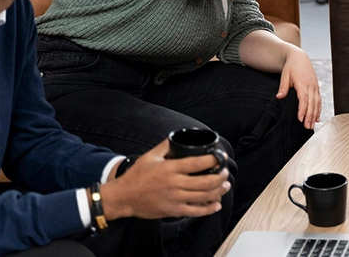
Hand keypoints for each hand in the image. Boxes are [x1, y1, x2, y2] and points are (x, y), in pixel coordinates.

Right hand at [100, 140, 231, 220]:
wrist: (123, 197)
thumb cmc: (136, 176)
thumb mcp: (150, 156)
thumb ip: (166, 145)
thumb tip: (177, 137)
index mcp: (171, 169)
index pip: (198, 163)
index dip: (213, 159)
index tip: (221, 157)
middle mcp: (175, 184)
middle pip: (206, 181)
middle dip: (221, 177)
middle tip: (226, 173)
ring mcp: (175, 199)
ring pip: (204, 196)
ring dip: (219, 191)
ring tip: (225, 186)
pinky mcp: (174, 211)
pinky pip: (196, 211)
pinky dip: (209, 208)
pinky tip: (216, 204)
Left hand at [276, 46, 321, 128]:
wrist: (300, 58)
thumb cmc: (291, 67)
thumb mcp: (285, 75)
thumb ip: (283, 87)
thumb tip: (279, 97)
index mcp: (303, 83)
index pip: (304, 99)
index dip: (303, 109)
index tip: (301, 119)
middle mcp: (311, 85)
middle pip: (312, 103)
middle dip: (310, 116)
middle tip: (307, 127)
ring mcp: (315, 87)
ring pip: (317, 103)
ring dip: (315, 115)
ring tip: (312, 126)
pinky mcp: (316, 88)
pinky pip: (319, 100)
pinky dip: (318, 110)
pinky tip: (317, 118)